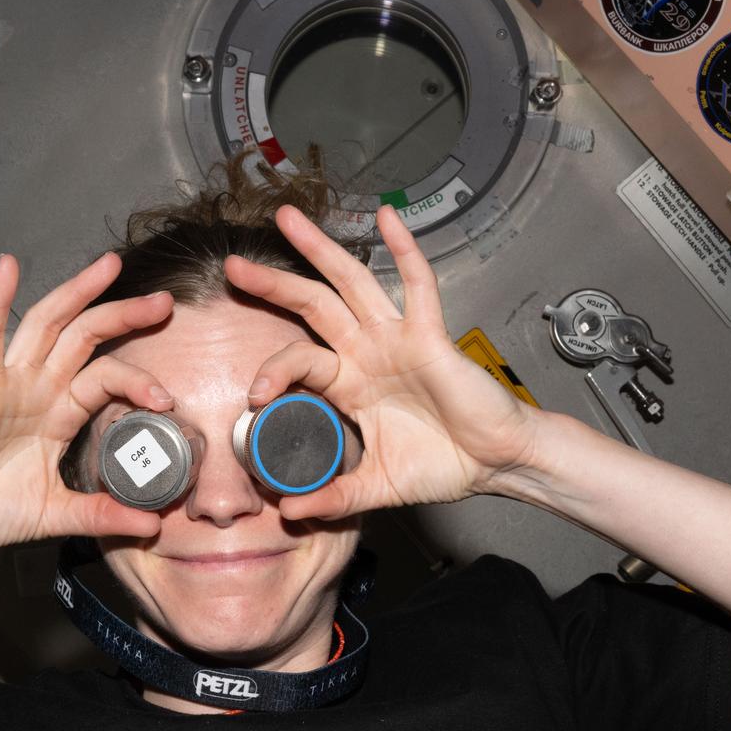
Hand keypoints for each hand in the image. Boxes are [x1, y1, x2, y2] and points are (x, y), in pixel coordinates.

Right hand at [0, 254, 176, 549]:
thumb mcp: (57, 515)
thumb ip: (103, 515)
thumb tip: (151, 525)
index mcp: (57, 413)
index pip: (106, 377)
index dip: (138, 380)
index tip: (167, 400)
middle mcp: (36, 389)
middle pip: (85, 336)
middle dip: (123, 314)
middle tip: (162, 302)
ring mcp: (8, 382)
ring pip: (47, 323)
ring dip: (77, 292)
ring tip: (108, 266)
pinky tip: (8, 268)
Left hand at [224, 204, 543, 520]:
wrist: (495, 463)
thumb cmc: (443, 465)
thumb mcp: (375, 486)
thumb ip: (332, 497)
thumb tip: (290, 514)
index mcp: (350, 383)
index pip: (298, 359)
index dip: (273, 370)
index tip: (255, 397)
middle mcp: (367, 352)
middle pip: (312, 306)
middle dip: (273, 284)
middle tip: (234, 267)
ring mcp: (397, 338)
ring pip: (351, 284)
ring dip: (319, 250)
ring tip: (286, 220)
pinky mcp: (431, 335)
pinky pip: (418, 285)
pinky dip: (403, 249)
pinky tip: (387, 216)